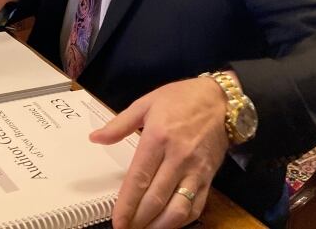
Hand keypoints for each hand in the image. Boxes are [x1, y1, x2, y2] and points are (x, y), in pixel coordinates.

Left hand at [90, 77, 231, 228]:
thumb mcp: (146, 103)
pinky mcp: (209, 177)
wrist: (220, 99)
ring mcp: (196, 170)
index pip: (139, 179)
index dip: (127, 204)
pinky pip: (196, 207)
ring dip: (159, 226)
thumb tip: (95, 138)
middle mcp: (178, 158)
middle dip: (138, 220)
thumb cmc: (181, 99)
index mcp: (158, 138)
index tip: (117, 220)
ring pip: (178, 209)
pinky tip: (167, 224)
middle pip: (156, 199)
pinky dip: (182, 221)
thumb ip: (119, 124)